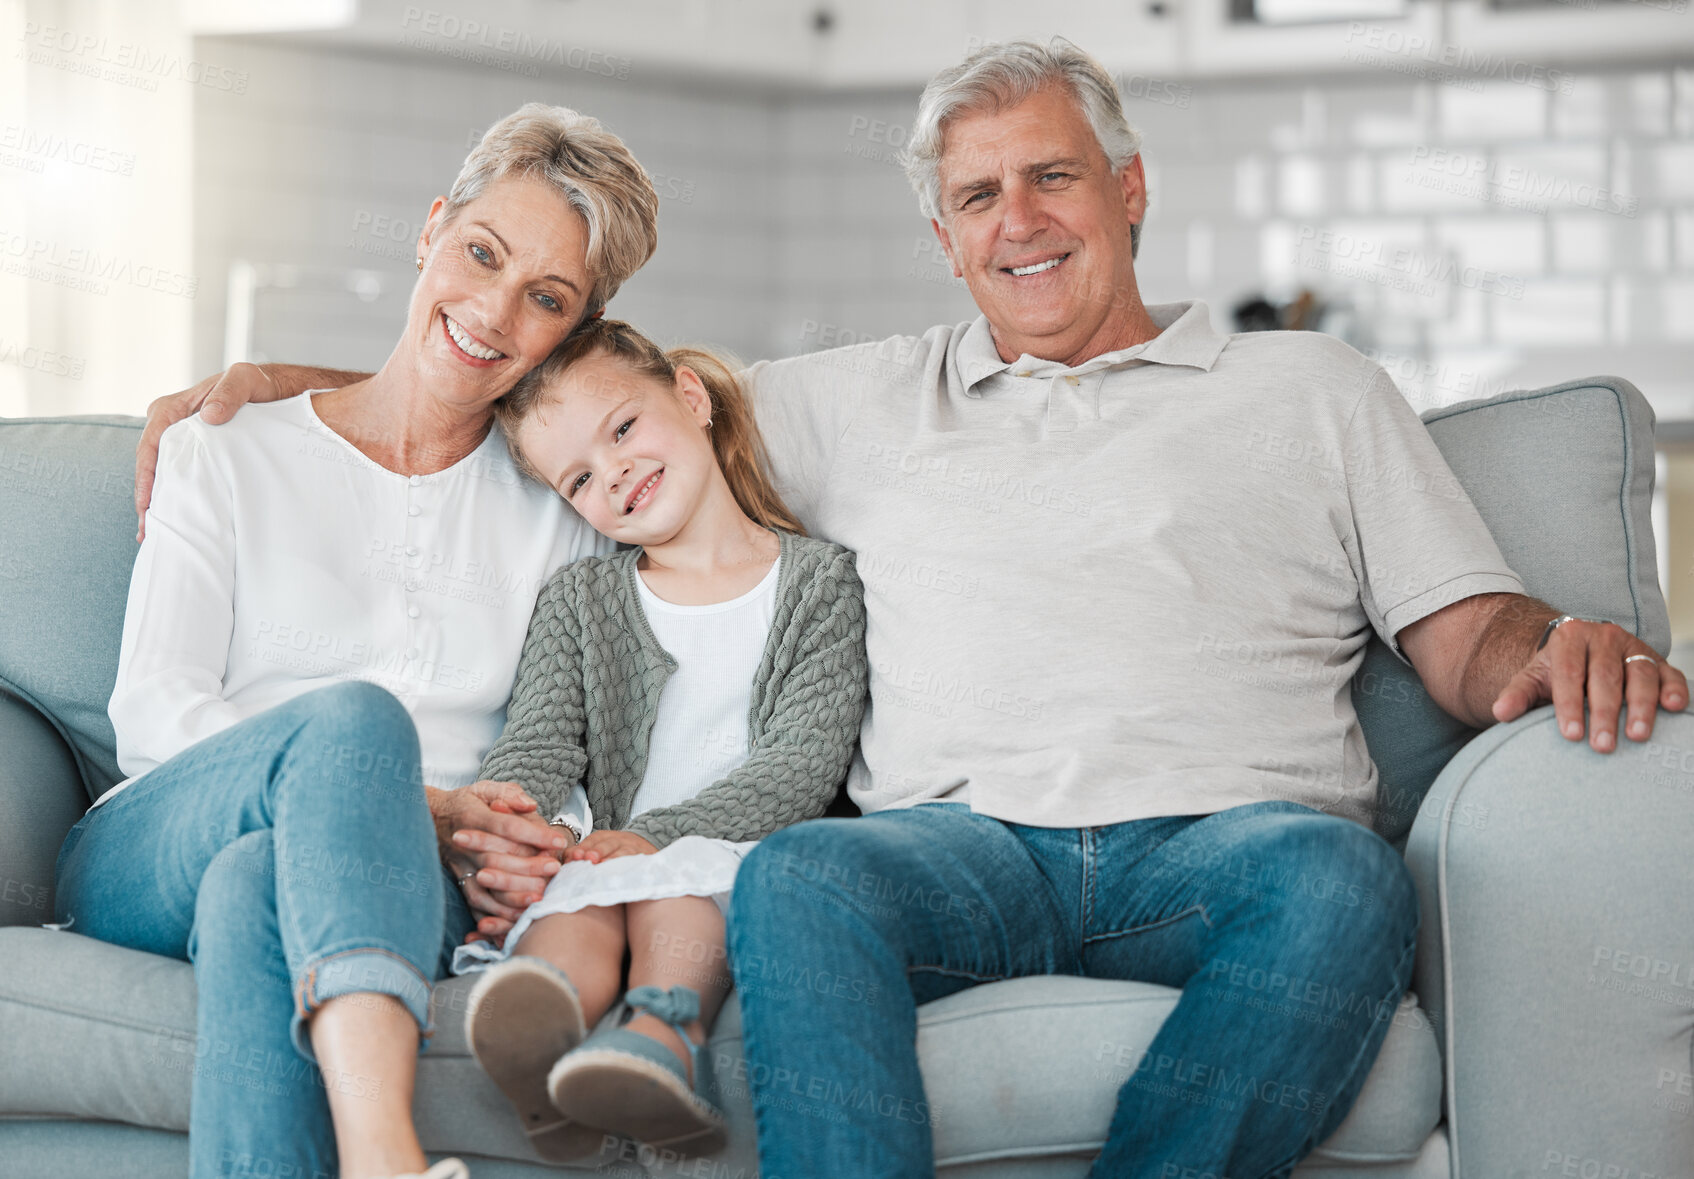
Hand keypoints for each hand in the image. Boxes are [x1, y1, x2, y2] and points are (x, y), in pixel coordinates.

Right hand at [135, 363, 277, 538]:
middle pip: (149, 466)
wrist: (274, 391)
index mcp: (171, 408)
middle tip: (146, 531)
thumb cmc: (257, 384)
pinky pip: (177, 475)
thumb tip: (209, 417)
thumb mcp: (245, 379)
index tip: (146, 504)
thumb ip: (228, 394)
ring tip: (153, 534)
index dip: (146, 477)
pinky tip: (173, 519)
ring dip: (156, 502)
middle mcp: (167, 425)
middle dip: (145, 498)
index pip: (150, 446)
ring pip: (161, 474)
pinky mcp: (192, 452)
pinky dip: (173, 495)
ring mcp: (178, 440)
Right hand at [431, 781, 569, 936]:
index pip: (507, 827)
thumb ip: (508, 793)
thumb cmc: (467, 803)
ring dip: (513, 894)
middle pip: (497, 859)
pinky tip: (516, 918)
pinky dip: (495, 915)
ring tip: (540, 896)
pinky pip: (475, 904)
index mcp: (473, 816)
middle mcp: (465, 844)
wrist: (430, 820)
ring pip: (486, 886)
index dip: (534, 835)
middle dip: (529, 866)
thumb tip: (530, 805)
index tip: (558, 841)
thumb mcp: (484, 788)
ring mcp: (461, 866)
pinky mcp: (460, 883)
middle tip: (555, 868)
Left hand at [567, 830, 657, 862]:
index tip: (574, 857)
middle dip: (597, 850)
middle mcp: (618, 840)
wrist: (647, 844)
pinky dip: (628, 864)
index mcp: (604, 837)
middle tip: (588, 859)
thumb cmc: (615, 851)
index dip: (584, 848)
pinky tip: (620, 871)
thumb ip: (582, 853)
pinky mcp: (643, 857)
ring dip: (612, 857)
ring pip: (622, 851)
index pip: (593, 840)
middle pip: (607, 843)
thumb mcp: (600, 848)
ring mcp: (632, 847)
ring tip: (602, 864)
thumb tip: (566, 860)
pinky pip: (636, 860)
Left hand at [1492, 618, 1687, 751]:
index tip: (1571, 735)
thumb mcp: (1534, 677)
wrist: (1580, 650)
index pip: (1569, 674)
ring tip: (1637, 735)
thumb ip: (1518, 694)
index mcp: (1569, 638)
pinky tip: (1674, 707)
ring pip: (1640, 674)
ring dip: (1641, 706)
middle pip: (1605, 677)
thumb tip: (1500, 714)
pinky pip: (1670, 672)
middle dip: (1604, 713)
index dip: (1570, 705)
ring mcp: (1633, 647)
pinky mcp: (1658, 659)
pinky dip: (1675, 688)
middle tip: (1602, 745)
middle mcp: (1604, 637)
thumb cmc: (1556, 670)